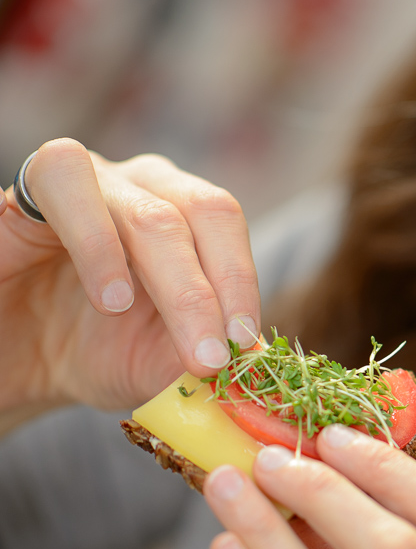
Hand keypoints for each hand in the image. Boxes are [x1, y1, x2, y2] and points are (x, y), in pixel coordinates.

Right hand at [0, 139, 259, 414]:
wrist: (14, 362)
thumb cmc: (93, 353)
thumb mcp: (158, 365)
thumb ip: (204, 357)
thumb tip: (259, 363)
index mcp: (186, 216)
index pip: (226, 224)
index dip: (241, 280)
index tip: (244, 344)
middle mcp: (143, 187)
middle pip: (200, 211)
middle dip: (210, 291)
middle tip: (211, 357)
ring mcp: (89, 183)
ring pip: (146, 206)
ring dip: (166, 271)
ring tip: (148, 327)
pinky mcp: (24, 195)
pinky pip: (65, 183)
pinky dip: (97, 243)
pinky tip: (108, 297)